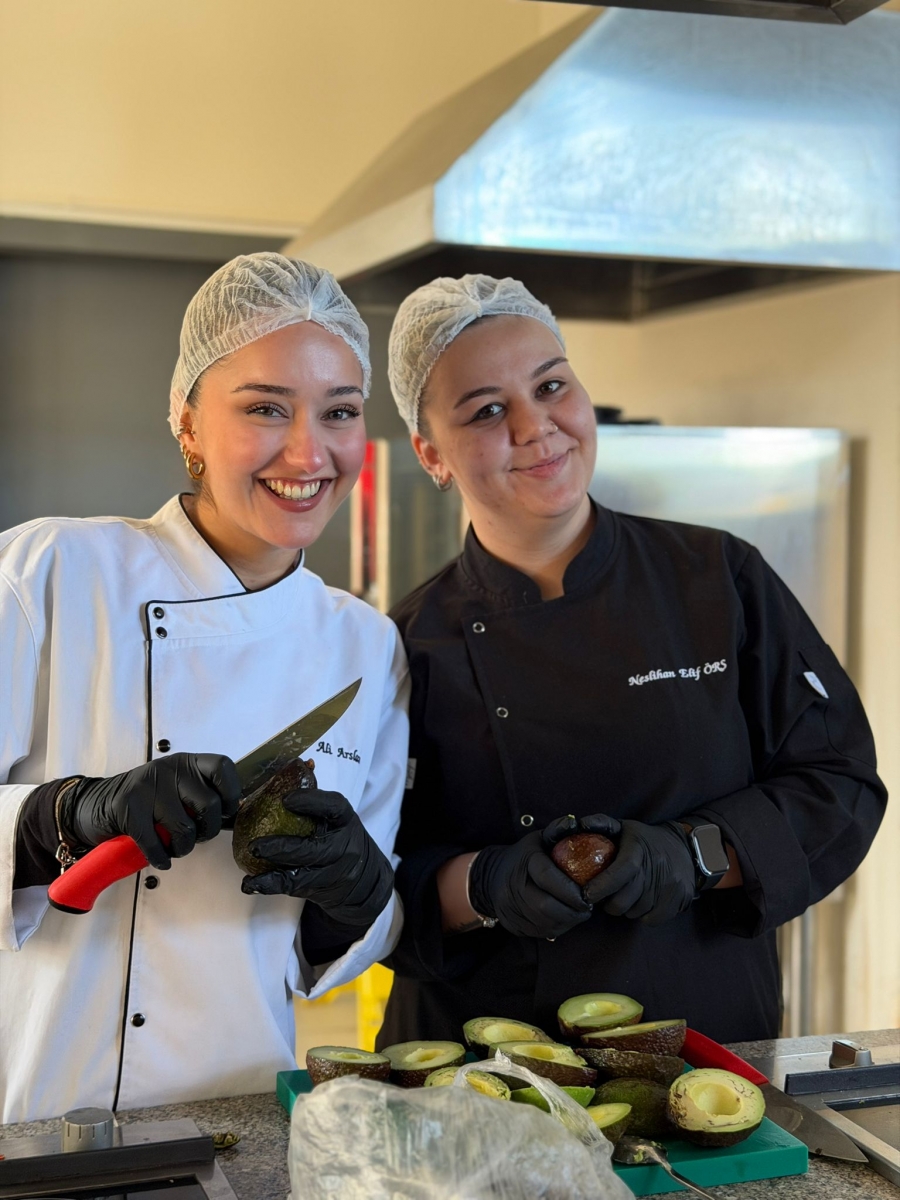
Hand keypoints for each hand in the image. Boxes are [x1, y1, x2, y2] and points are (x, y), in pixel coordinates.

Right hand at [62, 754, 240, 870]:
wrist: (97, 804)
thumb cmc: (147, 801)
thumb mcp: (176, 787)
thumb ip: (201, 793)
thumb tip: (232, 813)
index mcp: (186, 762)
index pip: (222, 767)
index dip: (231, 793)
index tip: (225, 812)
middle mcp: (168, 769)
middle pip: (208, 805)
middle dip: (207, 831)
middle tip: (196, 837)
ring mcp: (147, 787)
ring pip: (184, 829)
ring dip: (183, 848)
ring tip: (175, 847)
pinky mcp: (128, 809)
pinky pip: (155, 843)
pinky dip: (161, 858)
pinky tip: (161, 859)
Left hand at [241, 789, 393, 926]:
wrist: (362, 876)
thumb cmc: (340, 836)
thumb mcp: (335, 816)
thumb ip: (314, 798)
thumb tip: (294, 766)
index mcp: (345, 819)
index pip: (334, 807)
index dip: (311, 802)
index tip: (286, 798)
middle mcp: (343, 846)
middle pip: (315, 849)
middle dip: (284, 848)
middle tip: (256, 845)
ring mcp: (333, 871)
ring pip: (303, 875)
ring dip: (273, 872)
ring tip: (250, 865)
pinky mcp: (320, 889)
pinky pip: (294, 888)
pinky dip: (270, 886)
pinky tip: (251, 884)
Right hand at [467, 817, 592, 939]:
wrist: (493, 877)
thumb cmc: (525, 856)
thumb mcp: (539, 838)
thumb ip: (557, 831)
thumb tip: (574, 823)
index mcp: (524, 862)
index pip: (547, 877)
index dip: (570, 890)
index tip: (588, 895)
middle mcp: (513, 887)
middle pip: (545, 906)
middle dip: (572, 911)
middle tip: (588, 908)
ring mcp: (510, 908)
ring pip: (544, 923)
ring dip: (567, 922)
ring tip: (580, 913)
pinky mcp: (513, 925)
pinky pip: (540, 932)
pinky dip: (558, 928)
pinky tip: (566, 920)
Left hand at [579, 813, 695, 924]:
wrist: (684, 848)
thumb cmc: (645, 839)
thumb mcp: (625, 826)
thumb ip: (601, 824)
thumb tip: (580, 824)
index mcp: (639, 848)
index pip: (621, 872)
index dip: (602, 886)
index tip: (587, 894)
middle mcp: (657, 867)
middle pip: (624, 899)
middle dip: (607, 903)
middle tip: (603, 898)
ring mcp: (670, 885)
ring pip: (635, 911)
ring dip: (625, 909)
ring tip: (624, 896)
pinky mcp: (679, 899)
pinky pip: (651, 919)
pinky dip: (642, 915)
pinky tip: (640, 902)